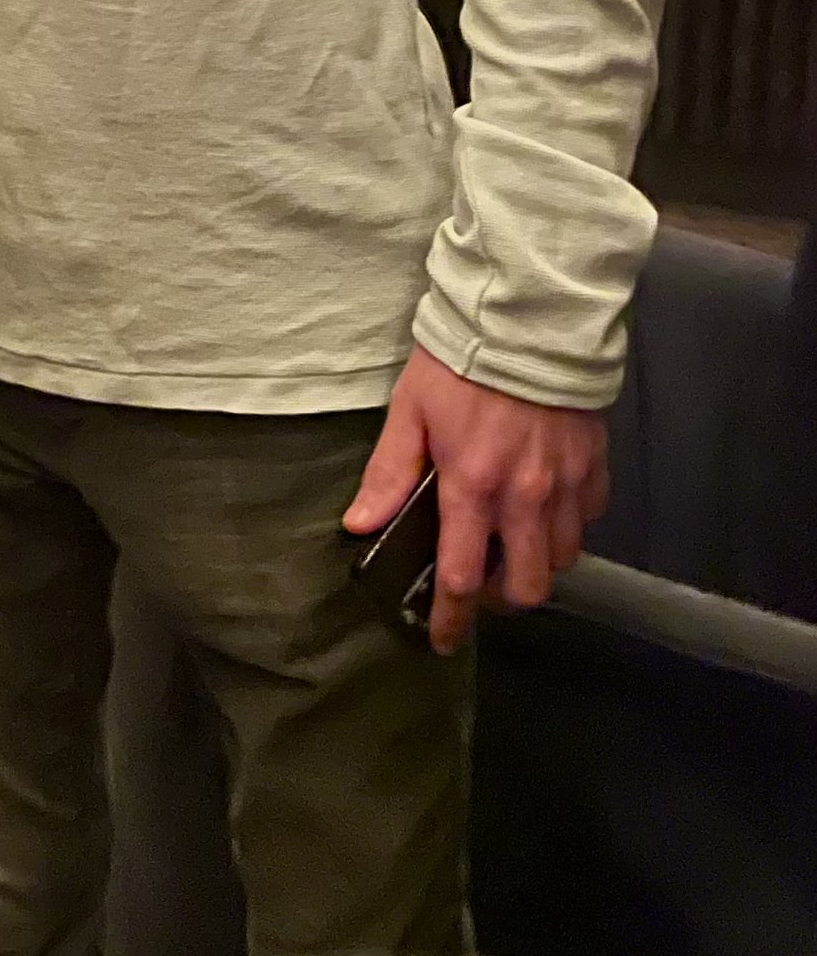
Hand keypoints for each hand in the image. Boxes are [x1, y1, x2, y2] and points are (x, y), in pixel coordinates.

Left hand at [343, 345, 609, 655]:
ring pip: (561, 561)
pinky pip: (586, 522)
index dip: (451, 617)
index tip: (441, 638)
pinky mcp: (595, 468)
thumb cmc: (462, 360)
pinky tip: (543, 508)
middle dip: (499, 598)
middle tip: (477, 581)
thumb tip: (361, 525)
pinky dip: (565, 527)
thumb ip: (389, 473)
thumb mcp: (410, 410)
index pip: (461, 577)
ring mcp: (566, 486)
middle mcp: (525, 499)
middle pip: (524, 587)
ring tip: (508, 544)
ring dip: (533, 564)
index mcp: (473, 487)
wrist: (530, 317)